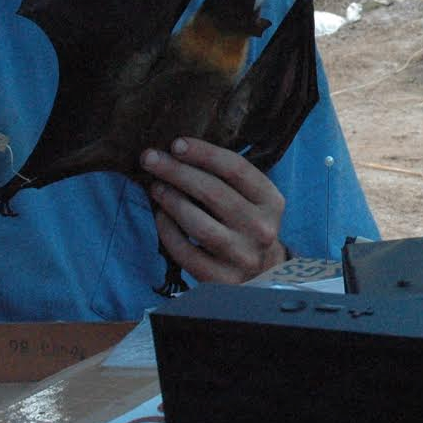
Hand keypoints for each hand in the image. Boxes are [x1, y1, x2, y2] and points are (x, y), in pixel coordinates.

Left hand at [142, 137, 287, 283]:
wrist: (263, 274)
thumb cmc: (247, 225)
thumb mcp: (252, 200)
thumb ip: (227, 178)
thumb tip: (179, 152)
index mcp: (271, 201)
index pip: (237, 169)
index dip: (204, 153)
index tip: (176, 144)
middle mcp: (261, 229)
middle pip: (214, 193)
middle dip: (177, 172)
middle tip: (151, 158)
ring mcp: (243, 257)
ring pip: (199, 224)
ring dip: (172, 201)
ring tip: (156, 187)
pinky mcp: (222, 279)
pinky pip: (186, 253)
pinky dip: (168, 232)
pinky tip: (160, 216)